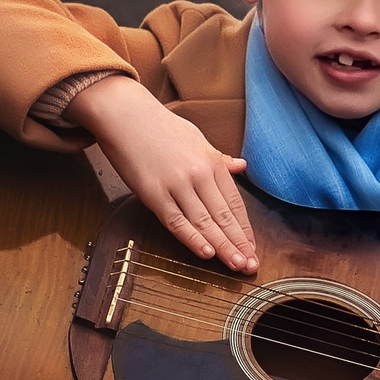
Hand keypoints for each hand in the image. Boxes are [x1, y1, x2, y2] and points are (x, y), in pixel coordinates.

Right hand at [67, 75, 257, 271]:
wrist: (126, 114)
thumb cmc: (160, 126)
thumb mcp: (197, 138)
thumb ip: (219, 158)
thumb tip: (241, 166)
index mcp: (211, 162)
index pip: (234, 202)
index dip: (244, 228)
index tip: (253, 247)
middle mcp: (198, 174)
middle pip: (223, 216)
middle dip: (239, 243)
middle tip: (251, 265)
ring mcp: (176, 185)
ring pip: (204, 222)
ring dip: (223, 247)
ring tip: (236, 265)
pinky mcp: (153, 193)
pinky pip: (177, 221)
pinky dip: (193, 239)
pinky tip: (207, 253)